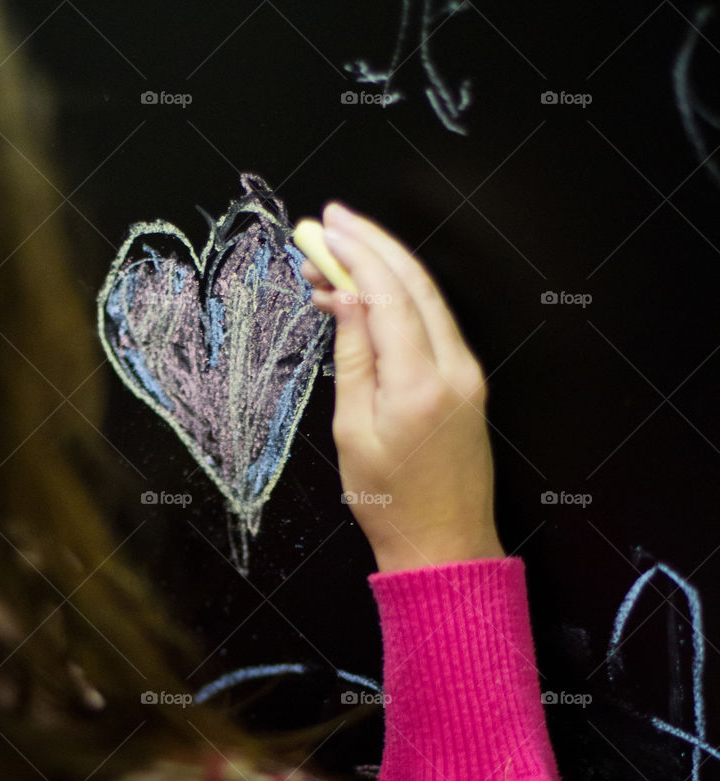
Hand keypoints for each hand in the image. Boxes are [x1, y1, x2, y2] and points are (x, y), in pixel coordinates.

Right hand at [301, 203, 504, 571]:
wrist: (444, 545)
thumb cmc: (391, 503)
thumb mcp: (354, 432)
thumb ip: (354, 357)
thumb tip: (346, 299)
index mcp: (420, 382)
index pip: (388, 294)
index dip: (355, 253)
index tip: (324, 228)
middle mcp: (454, 368)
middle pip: (415, 283)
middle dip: (372, 244)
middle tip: (331, 221)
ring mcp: (468, 374)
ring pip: (428, 299)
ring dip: (385, 269)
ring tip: (338, 256)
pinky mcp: (469, 383)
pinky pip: (434, 325)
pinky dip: (401, 301)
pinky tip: (369, 299)